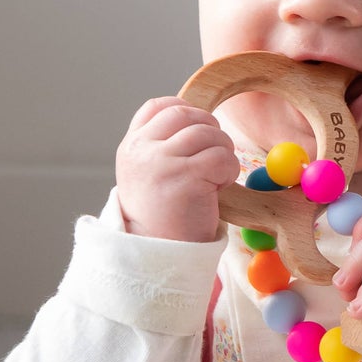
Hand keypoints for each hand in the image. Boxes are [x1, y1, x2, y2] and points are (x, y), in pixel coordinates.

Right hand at [115, 98, 238, 241]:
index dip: (186, 111)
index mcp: (132, 146)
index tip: (200, 132)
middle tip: (215, 157)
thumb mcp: (148, 174)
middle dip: (210, 131)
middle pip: (187, 115)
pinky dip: (229, 170)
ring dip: (223, 152)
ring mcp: (162, 162)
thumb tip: (197, 121)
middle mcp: (142, 150)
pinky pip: (221, 158)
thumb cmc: (162, 217)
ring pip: (208, 134)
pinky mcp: (185, 178)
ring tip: (217, 177)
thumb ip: (162, 146)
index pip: (158, 106)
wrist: (157, 255)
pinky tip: (219, 188)